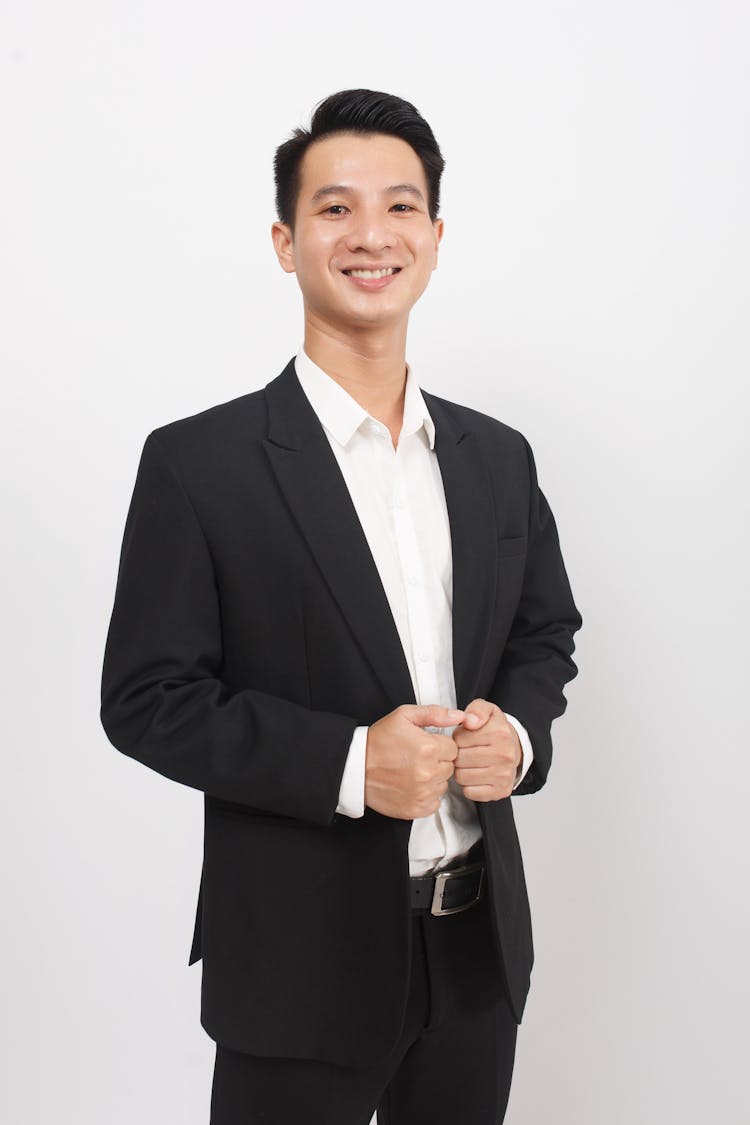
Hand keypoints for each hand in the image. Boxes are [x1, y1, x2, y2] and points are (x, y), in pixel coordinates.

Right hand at [364, 704, 464, 819]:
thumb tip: (459, 716)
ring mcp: (422, 793)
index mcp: (429, 748)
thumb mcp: (404, 716)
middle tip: (417, 758)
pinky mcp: (416, 809)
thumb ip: (434, 713)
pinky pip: (434, 803)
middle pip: (449, 767)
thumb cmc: (379, 741)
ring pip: (442, 785)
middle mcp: (428, 773)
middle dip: (437, 762)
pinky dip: (426, 796)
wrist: (356, 768)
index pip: (453, 748)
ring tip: (412, 772)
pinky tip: (411, 786)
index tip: (425, 746)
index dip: (439, 746)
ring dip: (432, 779)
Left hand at [451, 699, 521, 801]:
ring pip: (462, 777)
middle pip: (459, 759)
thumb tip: (469, 721)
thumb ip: (476, 710)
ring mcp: (504, 775)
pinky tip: (475, 775)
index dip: (457, 738)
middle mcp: (505, 755)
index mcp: (500, 733)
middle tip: (466, 751)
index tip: (466, 738)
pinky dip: (468, 785)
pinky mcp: (501, 791)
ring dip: (461, 770)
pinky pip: (469, 792)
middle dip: (458, 755)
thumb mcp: (486, 710)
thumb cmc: (495, 730)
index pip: (458, 739)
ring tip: (470, 762)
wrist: (514, 748)